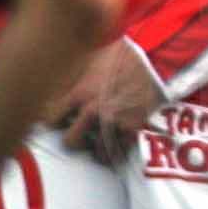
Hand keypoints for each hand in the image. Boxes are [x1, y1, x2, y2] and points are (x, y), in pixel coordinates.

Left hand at [50, 41, 164, 164]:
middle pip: (70, 142)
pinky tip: (114, 143)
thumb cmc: (121, 54)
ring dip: (95, 147)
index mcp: (80, 93)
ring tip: (97, 140)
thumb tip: (55, 76)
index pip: (52, 120)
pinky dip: (116, 151)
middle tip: (76, 133)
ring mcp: (114, 123)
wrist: (155, 58)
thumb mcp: (91, 57)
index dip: (54, 121)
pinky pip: (119, 153)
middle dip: (72, 138)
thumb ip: (73, 75)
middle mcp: (94, 112)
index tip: (59, 120)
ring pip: (96, 153)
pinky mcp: (133, 130)